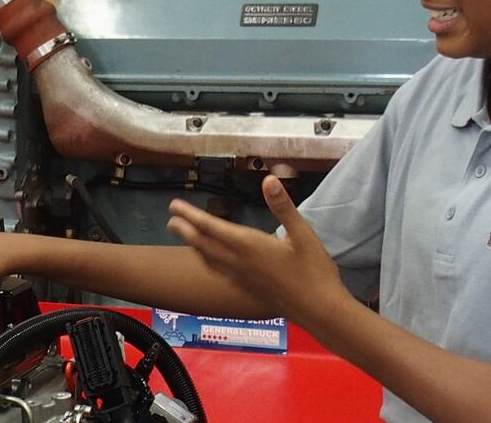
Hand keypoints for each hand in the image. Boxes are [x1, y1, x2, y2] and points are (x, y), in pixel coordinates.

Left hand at [166, 175, 350, 327]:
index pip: (212, 227)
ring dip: (194, 245)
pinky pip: (219, 272)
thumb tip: (269, 180)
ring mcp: (242, 278)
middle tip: (171, 219)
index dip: (191, 215)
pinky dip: (207, 261)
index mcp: (249, 246)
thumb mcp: (303, 233)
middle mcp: (239, 262)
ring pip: (209, 259)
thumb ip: (283, 206)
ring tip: (185, 236)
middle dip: (185, 230)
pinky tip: (211, 261)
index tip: (174, 206)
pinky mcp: (247, 289)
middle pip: (204, 244)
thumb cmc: (314, 271)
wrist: (319, 311)